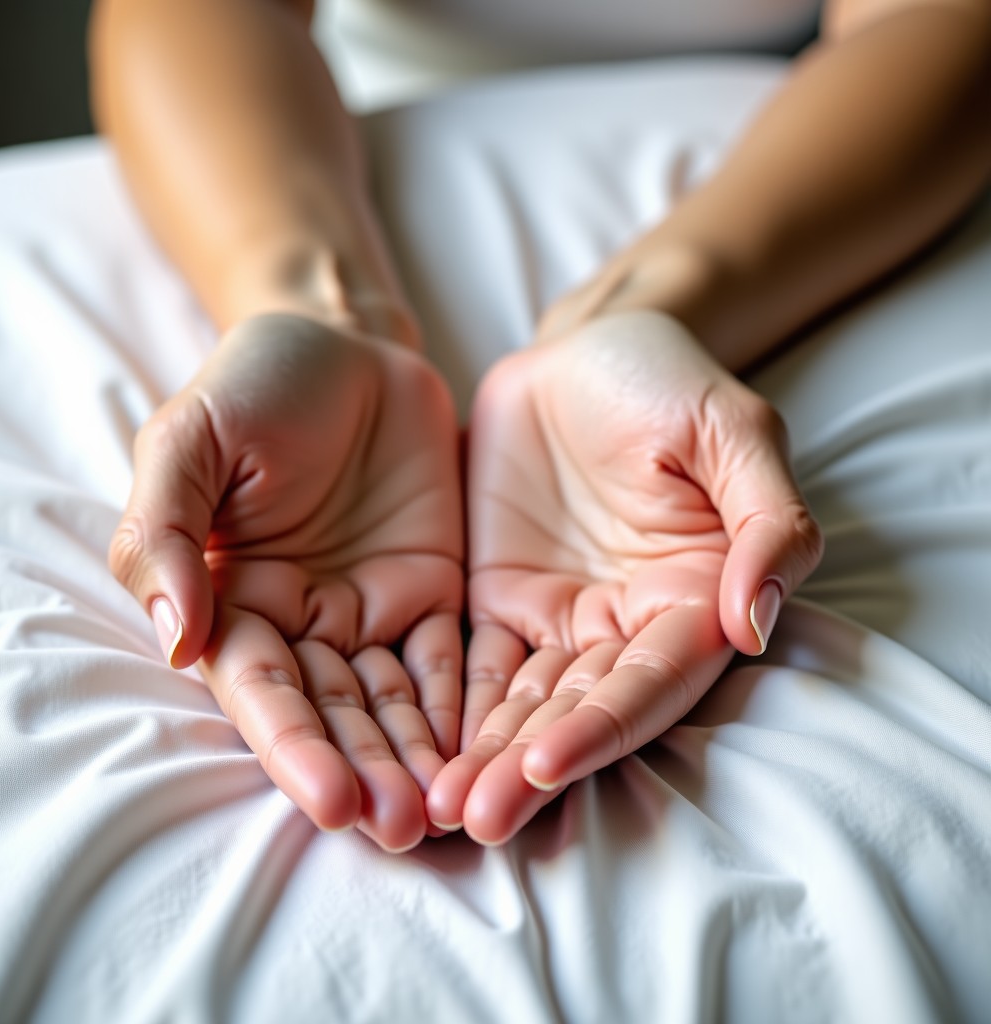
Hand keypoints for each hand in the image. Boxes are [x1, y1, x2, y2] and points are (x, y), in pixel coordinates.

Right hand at [110, 313, 463, 851]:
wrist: (346, 344)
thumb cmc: (257, 383)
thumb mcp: (192, 438)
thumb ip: (168, 532)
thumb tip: (180, 638)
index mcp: (233, 598)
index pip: (261, 690)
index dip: (293, 747)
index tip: (333, 803)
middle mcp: (303, 621)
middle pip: (332, 713)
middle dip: (365, 771)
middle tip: (404, 830)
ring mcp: (371, 612)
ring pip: (394, 702)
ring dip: (417, 758)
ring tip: (448, 812)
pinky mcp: (432, 592)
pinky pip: (450, 659)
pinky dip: (464, 705)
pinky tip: (486, 747)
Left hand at [427, 311, 821, 843]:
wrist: (584, 351)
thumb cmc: (668, 382)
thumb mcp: (733, 431)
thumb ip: (766, 522)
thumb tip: (756, 621)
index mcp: (694, 599)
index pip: (654, 682)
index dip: (605, 726)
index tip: (550, 766)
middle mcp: (627, 626)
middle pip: (581, 711)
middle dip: (530, 768)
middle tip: (474, 819)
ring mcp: (558, 618)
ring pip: (522, 702)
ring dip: (485, 756)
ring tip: (436, 806)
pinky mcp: (498, 602)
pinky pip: (471, 663)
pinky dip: (448, 707)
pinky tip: (414, 747)